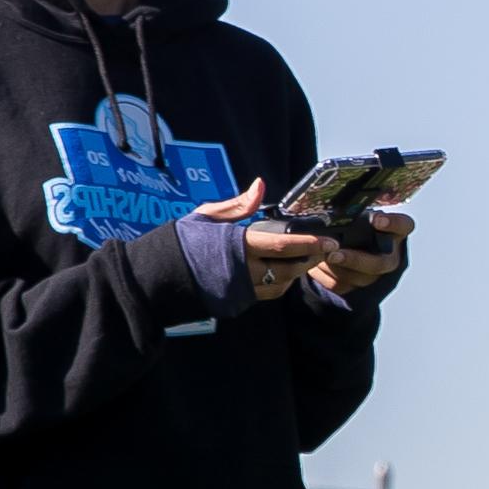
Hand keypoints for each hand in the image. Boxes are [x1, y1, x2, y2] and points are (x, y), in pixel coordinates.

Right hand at [194, 180, 335, 305]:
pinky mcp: (237, 303)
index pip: (284, 246)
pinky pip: (268, 294)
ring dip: (297, 273)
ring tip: (307, 259)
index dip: (311, 244)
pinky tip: (283, 272)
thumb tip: (260, 185)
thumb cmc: (183, 240)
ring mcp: (241, 290)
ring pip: (282, 284)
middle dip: (311, 259)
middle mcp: (244, 271)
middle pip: (290, 269)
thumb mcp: (207, 215)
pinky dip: (280, 284)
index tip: (330, 241)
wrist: (158, 275)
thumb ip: (239, 204)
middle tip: (326, 250)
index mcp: (238, 245)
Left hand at [312, 208, 412, 295]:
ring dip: (336, 269)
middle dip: (355, 260)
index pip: (403, 225)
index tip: (376, 220)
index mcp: (395, 231)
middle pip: (379, 263)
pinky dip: (324, 276)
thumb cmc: (351, 220)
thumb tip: (330, 213)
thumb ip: (350, 213)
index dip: (392, 224)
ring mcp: (375, 274)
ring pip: (359, 279)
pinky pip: (341, 285)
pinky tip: (313, 265)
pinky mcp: (356, 285)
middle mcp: (391, 255)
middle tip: (334, 254)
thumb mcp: (355, 213)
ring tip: (316, 257)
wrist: (342, 241)